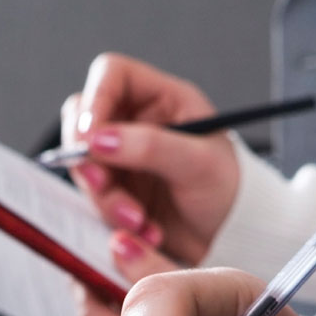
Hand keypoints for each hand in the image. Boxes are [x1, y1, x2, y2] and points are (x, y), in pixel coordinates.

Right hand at [62, 53, 239, 265]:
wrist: (232, 240)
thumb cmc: (229, 191)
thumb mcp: (198, 163)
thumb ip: (150, 146)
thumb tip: (99, 138)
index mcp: (163, 98)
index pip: (112, 74)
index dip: (95, 98)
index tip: (89, 135)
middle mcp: (138, 123)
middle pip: (84, 118)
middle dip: (88, 156)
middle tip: (102, 181)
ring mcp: (123, 157)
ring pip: (84, 163)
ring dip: (103, 195)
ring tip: (138, 218)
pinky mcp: (117, 189)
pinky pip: (93, 196)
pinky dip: (109, 215)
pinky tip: (142, 227)